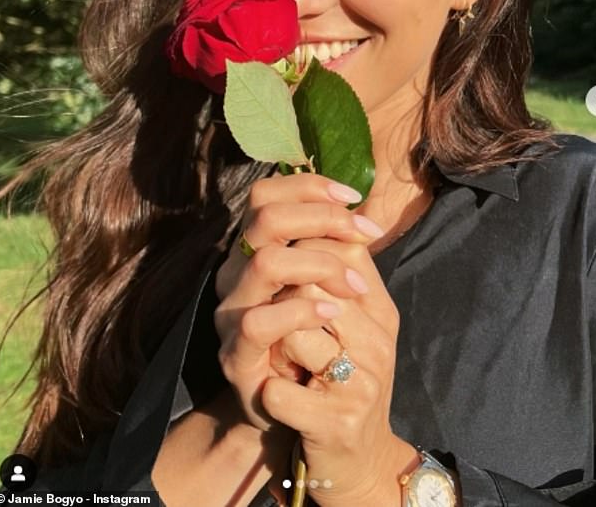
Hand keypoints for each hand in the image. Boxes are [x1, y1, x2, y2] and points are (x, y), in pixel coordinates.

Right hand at [213, 173, 380, 433]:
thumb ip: (332, 249)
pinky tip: (331, 311)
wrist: (286, 409)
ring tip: (354, 286)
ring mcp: (230, 313)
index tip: (354, 198)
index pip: (266, 194)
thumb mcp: (322, 287)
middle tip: (365, 235)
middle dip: (323, 218)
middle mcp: (234, 273)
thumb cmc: (310, 338)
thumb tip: (361, 212)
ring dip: (319, 264)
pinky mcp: (234, 355)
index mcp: (252, 250)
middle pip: (266, 217)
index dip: (309, 186)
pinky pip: (259, 322)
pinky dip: (302, 311)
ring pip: (264, 262)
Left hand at [261, 236, 418, 505]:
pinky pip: (279, 392)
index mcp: (379, 310)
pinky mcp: (336, 423)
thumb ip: (340, 269)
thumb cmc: (345, 377)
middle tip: (277, 311)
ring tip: (282, 357)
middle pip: (310, 283)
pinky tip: (278, 396)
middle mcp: (378, 342)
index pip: (341, 248)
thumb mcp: (353, 321)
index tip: (284, 258)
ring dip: (275, 345)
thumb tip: (318, 210)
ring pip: (293, 333)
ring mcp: (360, 383)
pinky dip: (270, 393)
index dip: (300, 244)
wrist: (357, 458)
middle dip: (282, 295)